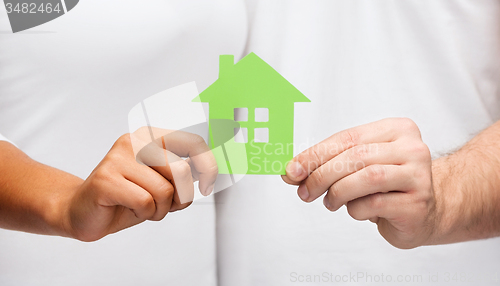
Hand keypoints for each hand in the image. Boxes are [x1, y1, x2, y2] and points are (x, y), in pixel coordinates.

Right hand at [64, 127, 217, 241]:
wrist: (82, 211)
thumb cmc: (126, 197)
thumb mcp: (161, 183)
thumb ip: (183, 175)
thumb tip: (209, 173)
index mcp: (150, 136)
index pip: (192, 142)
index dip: (208, 165)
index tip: (207, 186)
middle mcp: (134, 141)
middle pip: (180, 170)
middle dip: (180, 196)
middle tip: (166, 205)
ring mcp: (118, 158)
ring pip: (164, 190)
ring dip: (160, 209)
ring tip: (144, 207)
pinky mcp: (106, 179)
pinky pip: (145, 202)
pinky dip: (145, 213)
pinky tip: (129, 209)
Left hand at [282, 118, 435, 248]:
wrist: (425, 212)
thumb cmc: (386, 186)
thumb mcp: (357, 167)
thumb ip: (327, 164)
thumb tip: (291, 172)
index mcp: (397, 129)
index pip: (348, 137)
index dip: (315, 154)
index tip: (292, 170)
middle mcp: (412, 148)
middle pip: (355, 156)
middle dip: (321, 175)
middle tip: (304, 191)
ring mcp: (419, 175)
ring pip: (367, 177)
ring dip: (338, 192)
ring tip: (330, 202)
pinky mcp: (418, 203)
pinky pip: (375, 204)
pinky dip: (356, 209)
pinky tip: (357, 210)